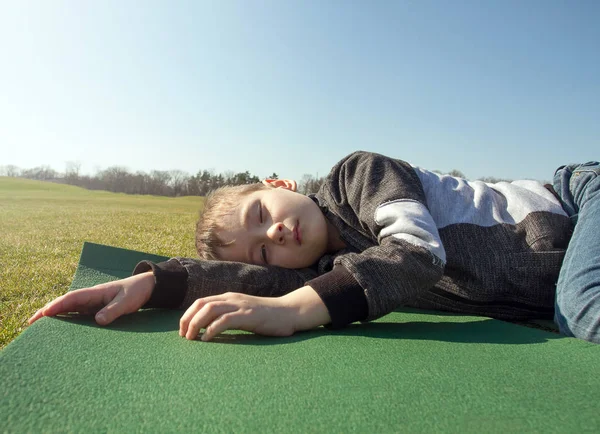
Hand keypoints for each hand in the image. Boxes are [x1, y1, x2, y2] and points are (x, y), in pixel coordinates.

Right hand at [28, 272, 154, 325]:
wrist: (146, 287)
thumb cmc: (136, 292)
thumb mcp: (127, 302)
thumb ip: (113, 311)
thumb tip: (97, 321)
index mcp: (96, 292)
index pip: (72, 298)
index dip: (58, 305)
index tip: (44, 313)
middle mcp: (90, 297)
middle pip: (65, 303)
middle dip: (48, 311)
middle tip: (31, 323)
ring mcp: (92, 303)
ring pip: (69, 308)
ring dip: (55, 316)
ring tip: (38, 327)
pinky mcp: (96, 309)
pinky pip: (78, 314)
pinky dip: (66, 319)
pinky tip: (59, 328)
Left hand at [179, 292, 295, 340]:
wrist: (289, 312)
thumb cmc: (267, 317)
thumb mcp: (244, 313)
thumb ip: (229, 316)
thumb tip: (210, 329)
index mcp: (230, 297)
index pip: (201, 301)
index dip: (188, 315)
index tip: (182, 330)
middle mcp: (232, 298)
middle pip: (201, 304)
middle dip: (187, 319)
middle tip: (184, 336)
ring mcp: (240, 306)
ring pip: (209, 309)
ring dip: (196, 324)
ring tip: (192, 338)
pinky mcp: (248, 315)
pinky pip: (224, 320)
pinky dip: (212, 329)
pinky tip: (207, 339)